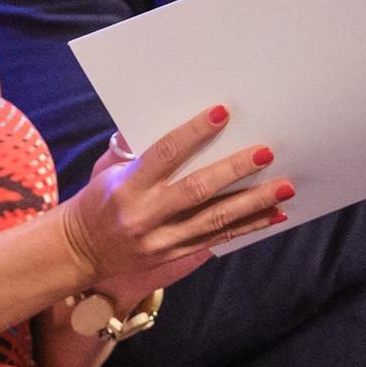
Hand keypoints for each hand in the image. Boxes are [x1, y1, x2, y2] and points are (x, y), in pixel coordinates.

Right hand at [57, 106, 291, 298]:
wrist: (80, 250)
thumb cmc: (98, 198)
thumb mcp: (107, 168)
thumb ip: (133, 145)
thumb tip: (162, 111)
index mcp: (128, 185)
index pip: (165, 154)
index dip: (194, 132)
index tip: (222, 113)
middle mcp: (146, 214)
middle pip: (198, 190)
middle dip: (235, 170)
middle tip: (266, 152)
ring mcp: (163, 240)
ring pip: (216, 219)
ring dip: (254, 203)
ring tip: (285, 187)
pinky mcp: (175, 255)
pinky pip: (218, 239)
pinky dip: (249, 227)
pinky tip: (274, 216)